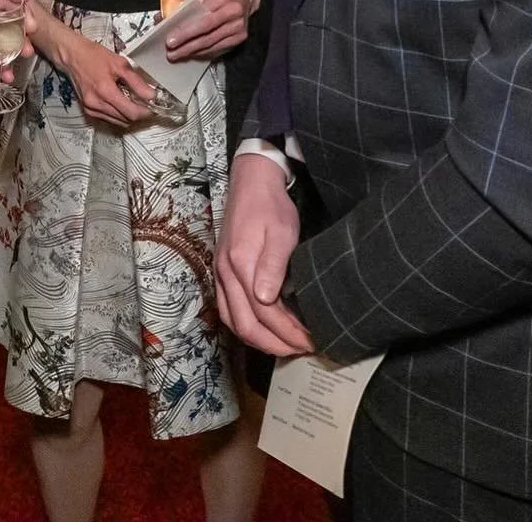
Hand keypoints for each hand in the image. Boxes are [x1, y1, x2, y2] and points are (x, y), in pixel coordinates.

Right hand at [47, 20, 154, 128]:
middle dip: (138, 114)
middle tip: (145, 104)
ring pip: (117, 122)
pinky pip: (108, 119)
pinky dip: (118, 114)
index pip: (131, 113)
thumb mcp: (120, 63)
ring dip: (128, 115)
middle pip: (125, 120)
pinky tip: (120, 102)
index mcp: (105, 91)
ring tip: (133, 102)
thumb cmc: (95, 56)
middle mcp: (96, 104)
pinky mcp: (87, 110)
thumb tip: (152, 96)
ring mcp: (90, 109)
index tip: (153, 107)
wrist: (72, 56)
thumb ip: (137, 82)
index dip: (145, 112)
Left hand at [164, 0, 259, 61]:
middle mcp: (233, 13)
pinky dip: (204, 52)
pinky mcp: (240, 37)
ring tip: (177, 55)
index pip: (201, 19)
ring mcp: (238, 27)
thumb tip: (163, 15)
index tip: (170, 40)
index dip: (185, 32)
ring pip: (212, 44)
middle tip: (171, 52)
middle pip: (206, 35)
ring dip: (193, 51)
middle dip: (186, 45)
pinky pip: (219, 48)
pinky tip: (192, 53)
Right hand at [216, 152, 312, 356]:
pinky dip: (245, 327)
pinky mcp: (220, 272)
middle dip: (276, 345)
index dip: (289, 333)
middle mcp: (225, 274)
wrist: (250, 182)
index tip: (311, 341)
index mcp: (241, 265)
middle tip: (302, 350)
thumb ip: (273, 266)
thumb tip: (265, 301)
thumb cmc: (271, 206)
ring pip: (233, 322)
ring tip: (286, 345)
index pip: (265, 314)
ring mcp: (220, 274)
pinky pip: (227, 310)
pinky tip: (263, 328)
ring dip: (259, 341)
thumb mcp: (281, 232)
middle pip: (245, 326)